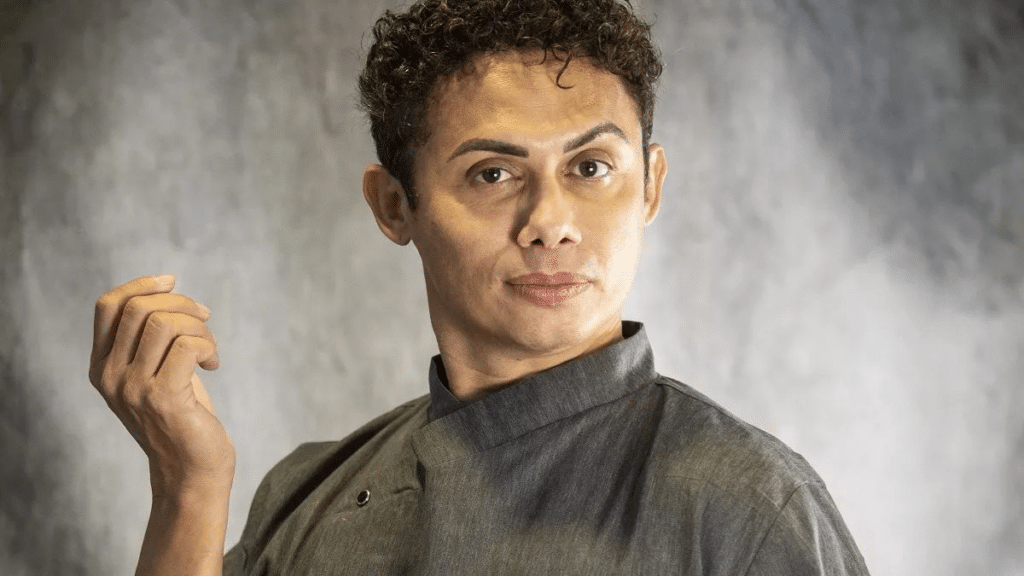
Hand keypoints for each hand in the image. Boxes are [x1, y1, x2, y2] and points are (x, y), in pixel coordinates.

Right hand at [90, 274, 233, 496]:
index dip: (141, 285)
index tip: (172, 282)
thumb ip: (150, 338)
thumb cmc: (182, 417)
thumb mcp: (156, 372)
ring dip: (198, 326)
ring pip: (164, 323)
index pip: (108, 305)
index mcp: (101, 366)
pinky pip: (188, 345)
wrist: (191, 470)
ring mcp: (133, 388)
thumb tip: (168, 290)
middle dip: (181, 303)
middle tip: (205, 320)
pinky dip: (209, 345)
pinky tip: (214, 363)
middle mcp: (110, 376)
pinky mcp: (163, 398)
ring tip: (210, 347)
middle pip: (139, 308)